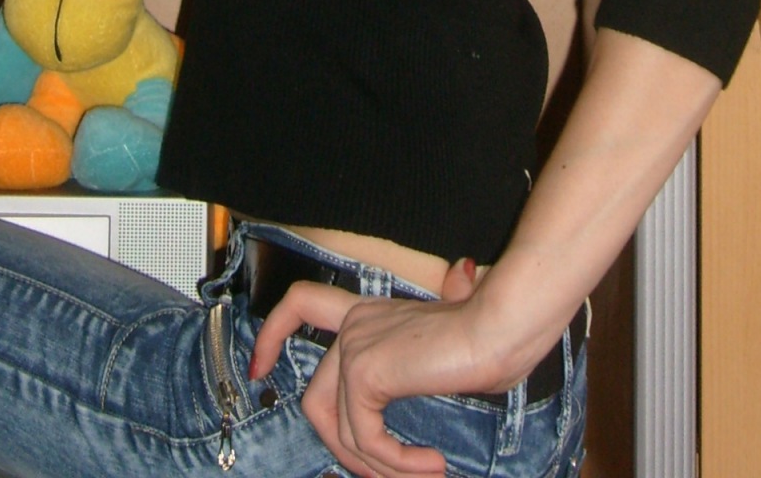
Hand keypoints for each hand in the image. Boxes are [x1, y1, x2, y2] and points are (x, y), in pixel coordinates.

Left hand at [247, 259, 501, 477]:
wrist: (503, 327)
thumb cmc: (491, 335)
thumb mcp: (447, 350)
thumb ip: (426, 349)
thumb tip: (453, 301)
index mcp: (372, 315)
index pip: (303, 303)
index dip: (272, 333)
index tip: (258, 367)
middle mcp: (357, 324)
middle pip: (315, 399)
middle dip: (342, 450)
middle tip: (381, 473)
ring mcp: (356, 344)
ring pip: (339, 429)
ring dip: (379, 468)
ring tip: (421, 475)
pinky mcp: (364, 370)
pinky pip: (365, 438)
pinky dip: (395, 464)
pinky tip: (430, 465)